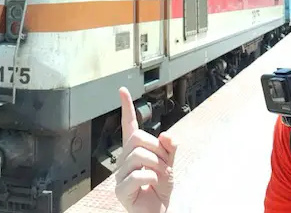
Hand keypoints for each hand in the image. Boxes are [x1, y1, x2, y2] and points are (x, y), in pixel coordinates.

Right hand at [115, 87, 177, 212]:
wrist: (157, 211)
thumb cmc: (159, 188)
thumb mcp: (169, 165)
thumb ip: (169, 149)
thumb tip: (166, 135)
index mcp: (135, 150)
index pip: (129, 124)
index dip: (126, 107)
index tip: (122, 90)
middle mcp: (124, 159)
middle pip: (137, 138)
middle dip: (157, 149)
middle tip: (164, 164)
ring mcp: (120, 174)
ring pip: (139, 155)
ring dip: (157, 165)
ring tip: (160, 176)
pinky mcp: (121, 189)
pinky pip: (137, 175)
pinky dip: (152, 178)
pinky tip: (153, 184)